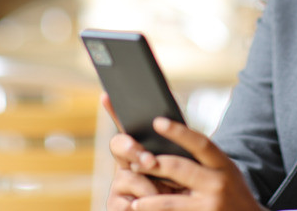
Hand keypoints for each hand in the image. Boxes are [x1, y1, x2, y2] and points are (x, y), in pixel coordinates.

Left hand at [101, 93, 262, 210]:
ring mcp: (210, 205)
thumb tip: (171, 140)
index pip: (200, 143)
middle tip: (134, 162)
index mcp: (224, 164)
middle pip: (179, 168)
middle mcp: (219, 183)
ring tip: (132, 198)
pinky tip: (141, 210)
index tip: (157, 122)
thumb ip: (205, 160)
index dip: (178, 132)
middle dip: (153, 164)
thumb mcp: (226, 172)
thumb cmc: (231, 193)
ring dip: (148, 199)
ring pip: (170, 201)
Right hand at [102, 93, 183, 210]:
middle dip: (131, 148)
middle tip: (148, 159)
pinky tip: (144, 206)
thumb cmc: (189, 187)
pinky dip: (140, 205)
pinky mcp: (117, 205)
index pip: (127, 124)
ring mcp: (120, 185)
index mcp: (144, 148)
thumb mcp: (188, 162)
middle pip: (120, 145)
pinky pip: (123, 204)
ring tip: (164, 192)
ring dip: (147, 186)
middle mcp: (128, 164)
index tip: (108, 97)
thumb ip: (178, 143)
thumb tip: (171, 107)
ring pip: (127, 177)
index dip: (114, 109)